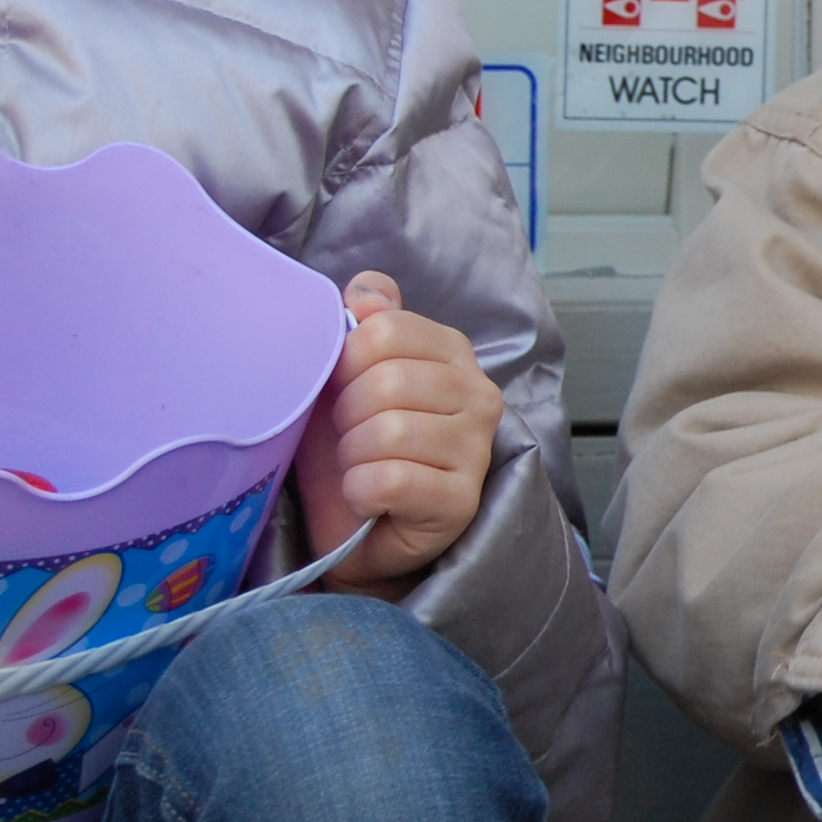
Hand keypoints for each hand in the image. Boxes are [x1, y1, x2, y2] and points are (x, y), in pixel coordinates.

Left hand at [292, 273, 503, 598]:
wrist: (357, 529)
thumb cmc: (356, 445)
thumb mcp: (350, 375)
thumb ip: (365, 324)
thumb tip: (366, 291)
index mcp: (452, 353)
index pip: (386, 329)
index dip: (345, 360)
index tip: (342, 388)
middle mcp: (478, 395)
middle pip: (386, 381)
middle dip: (346, 414)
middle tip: (350, 437)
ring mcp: (476, 450)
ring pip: (388, 432)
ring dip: (353, 455)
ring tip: (359, 466)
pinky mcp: (460, 501)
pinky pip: (390, 481)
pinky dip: (360, 491)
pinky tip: (367, 497)